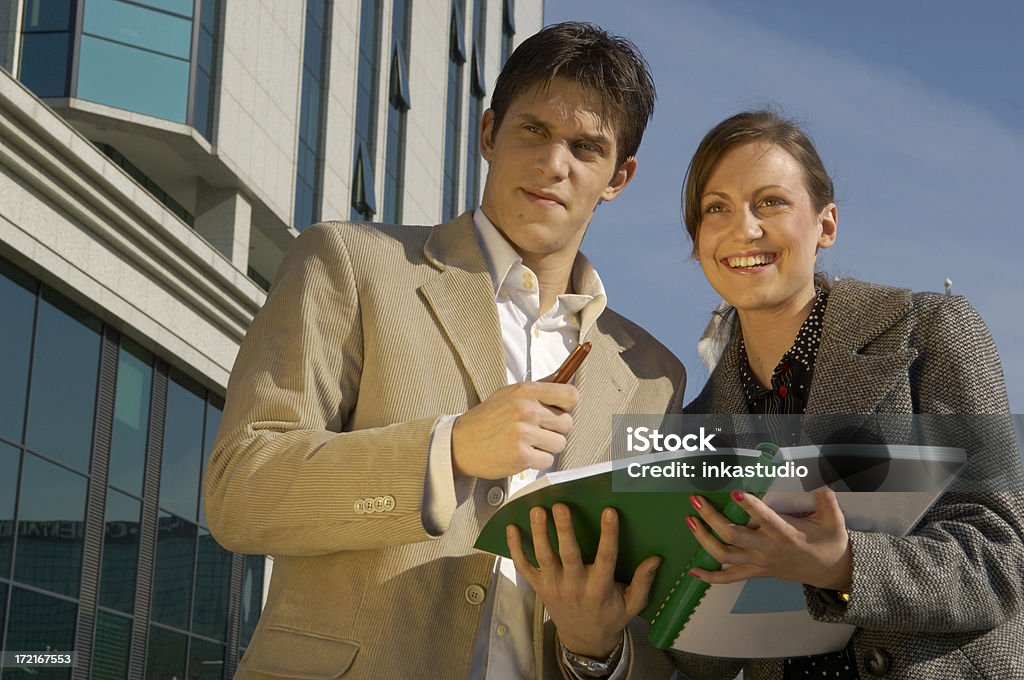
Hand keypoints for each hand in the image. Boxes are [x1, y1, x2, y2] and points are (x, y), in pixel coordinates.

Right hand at [451, 381, 577, 479]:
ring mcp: (524, 433)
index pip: (570, 396)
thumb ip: (538, 389)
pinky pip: (548, 461)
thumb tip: (566, 377)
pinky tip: (523, 454)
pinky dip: (537, 461)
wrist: (460, 443)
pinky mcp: (521, 455)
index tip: (558, 411)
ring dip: (546, 447)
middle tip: (537, 431)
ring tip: (528, 443)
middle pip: (567, 423)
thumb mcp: (510, 394)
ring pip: (559, 444)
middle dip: (555, 430)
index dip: (567, 406)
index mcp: (526, 391)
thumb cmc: (487, 419)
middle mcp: (527, 410)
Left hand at [506, 503, 660, 657]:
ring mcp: (554, 586)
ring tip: (537, 510)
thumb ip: (643, 582)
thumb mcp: (632, 605)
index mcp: (599, 589)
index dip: (608, 535)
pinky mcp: (539, 587)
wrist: (584, 640)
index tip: (609, 512)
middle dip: (564, 530)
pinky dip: (515, 549)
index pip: (606, 558)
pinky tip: (512, 528)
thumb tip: (655, 559)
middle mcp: (574, 586)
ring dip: (539, 533)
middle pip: (568, 555)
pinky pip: (524, 567)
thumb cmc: (609, 617)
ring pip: (544, 557)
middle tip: (561, 507)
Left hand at [687, 488, 852, 590]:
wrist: (830, 571)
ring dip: (703, 539)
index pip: (765, 519)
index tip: (735, 492)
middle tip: (697, 500)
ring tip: (690, 521)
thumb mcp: (833, 519)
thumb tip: (820, 478)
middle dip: (712, 518)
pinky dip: (710, 577)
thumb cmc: (829, 541)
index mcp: (786, 534)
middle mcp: (768, 549)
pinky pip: (728, 578)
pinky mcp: (755, 572)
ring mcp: (759, 562)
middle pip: (733, 536)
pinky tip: (693, 571)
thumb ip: (826, 498)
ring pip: (725, 555)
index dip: (750, 507)